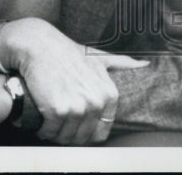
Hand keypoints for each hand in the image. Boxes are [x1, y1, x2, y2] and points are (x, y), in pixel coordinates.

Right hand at [0, 18, 147, 144]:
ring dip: (56, 136)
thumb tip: (144, 63)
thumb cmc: (64, 50)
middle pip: (83, 137)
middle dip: (70, 136)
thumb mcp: (97, 56)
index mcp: (108, 95)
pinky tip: (40, 126)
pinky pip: (50, 132)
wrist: (37, 44)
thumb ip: (121, 62)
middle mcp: (96, 103)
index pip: (101, 131)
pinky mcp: (56, 110)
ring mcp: (76, 107)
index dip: (86, 132)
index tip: (74, 126)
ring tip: (48, 127)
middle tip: (58, 128)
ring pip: (66, 137)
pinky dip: (44, 132)